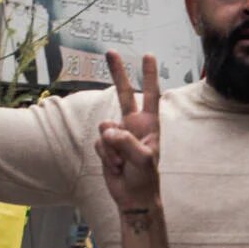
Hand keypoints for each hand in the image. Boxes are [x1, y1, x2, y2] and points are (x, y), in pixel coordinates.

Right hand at [94, 51, 162, 211]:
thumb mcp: (143, 159)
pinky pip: (98, 143)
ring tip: (123, 163)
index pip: (150, 95)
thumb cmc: (145, 177)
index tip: (148, 55)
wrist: (133, 197)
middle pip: (123, 93)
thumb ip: (126, 141)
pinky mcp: (105, 146)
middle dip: (118, 73)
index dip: (149, 75)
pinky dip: (105, 156)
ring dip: (111, 149)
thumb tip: (108, 131)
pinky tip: (115, 167)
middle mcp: (133, 125)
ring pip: (104, 128)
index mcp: (149, 125)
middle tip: (110, 51)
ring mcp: (118, 135)